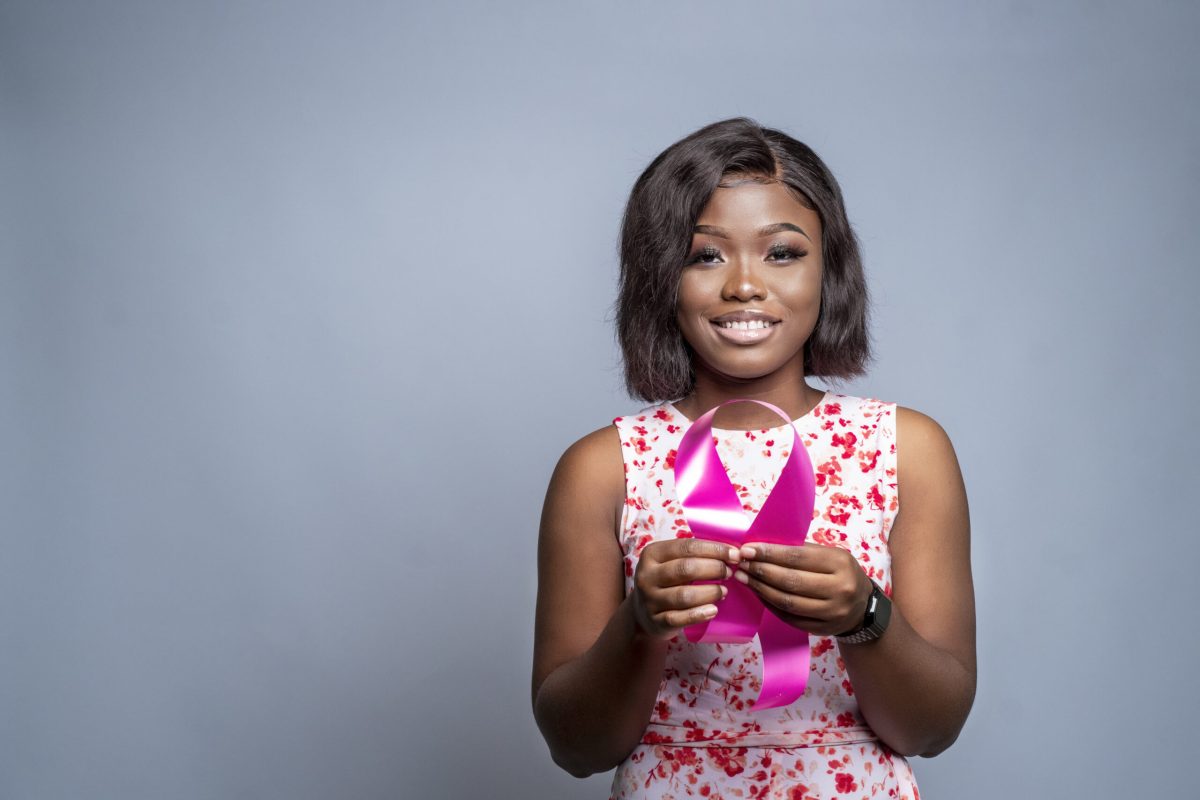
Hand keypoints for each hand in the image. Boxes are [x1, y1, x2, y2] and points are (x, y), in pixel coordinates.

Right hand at [632, 538, 740, 639]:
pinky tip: (713, 610)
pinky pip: (680, 619)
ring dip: (710, 592)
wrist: (643, 613)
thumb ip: (694, 555)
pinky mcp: (655, 621)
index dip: (714, 550)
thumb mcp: (670, 562)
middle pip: (686, 569)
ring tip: (723, 591)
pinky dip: (700, 614)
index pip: (687, 547)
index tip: (735, 554)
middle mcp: (646, 575)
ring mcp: (649, 600)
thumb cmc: (666, 581)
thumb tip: (731, 551)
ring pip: (684, 595)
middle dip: (714, 569)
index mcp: (652, 554)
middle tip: (729, 572)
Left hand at [734, 542, 871, 636]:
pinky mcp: (823, 629)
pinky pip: (790, 618)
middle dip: (761, 571)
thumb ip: (800, 550)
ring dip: (760, 589)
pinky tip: (758, 594)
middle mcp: (840, 588)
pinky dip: (770, 605)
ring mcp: (833, 612)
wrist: (863, 607)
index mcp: (840, 563)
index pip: (797, 557)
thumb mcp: (829, 555)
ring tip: (743, 578)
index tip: (747, 549)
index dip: (769, 553)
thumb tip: (761, 546)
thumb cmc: (840, 573)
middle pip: (791, 581)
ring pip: (788, 602)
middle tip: (740, 564)